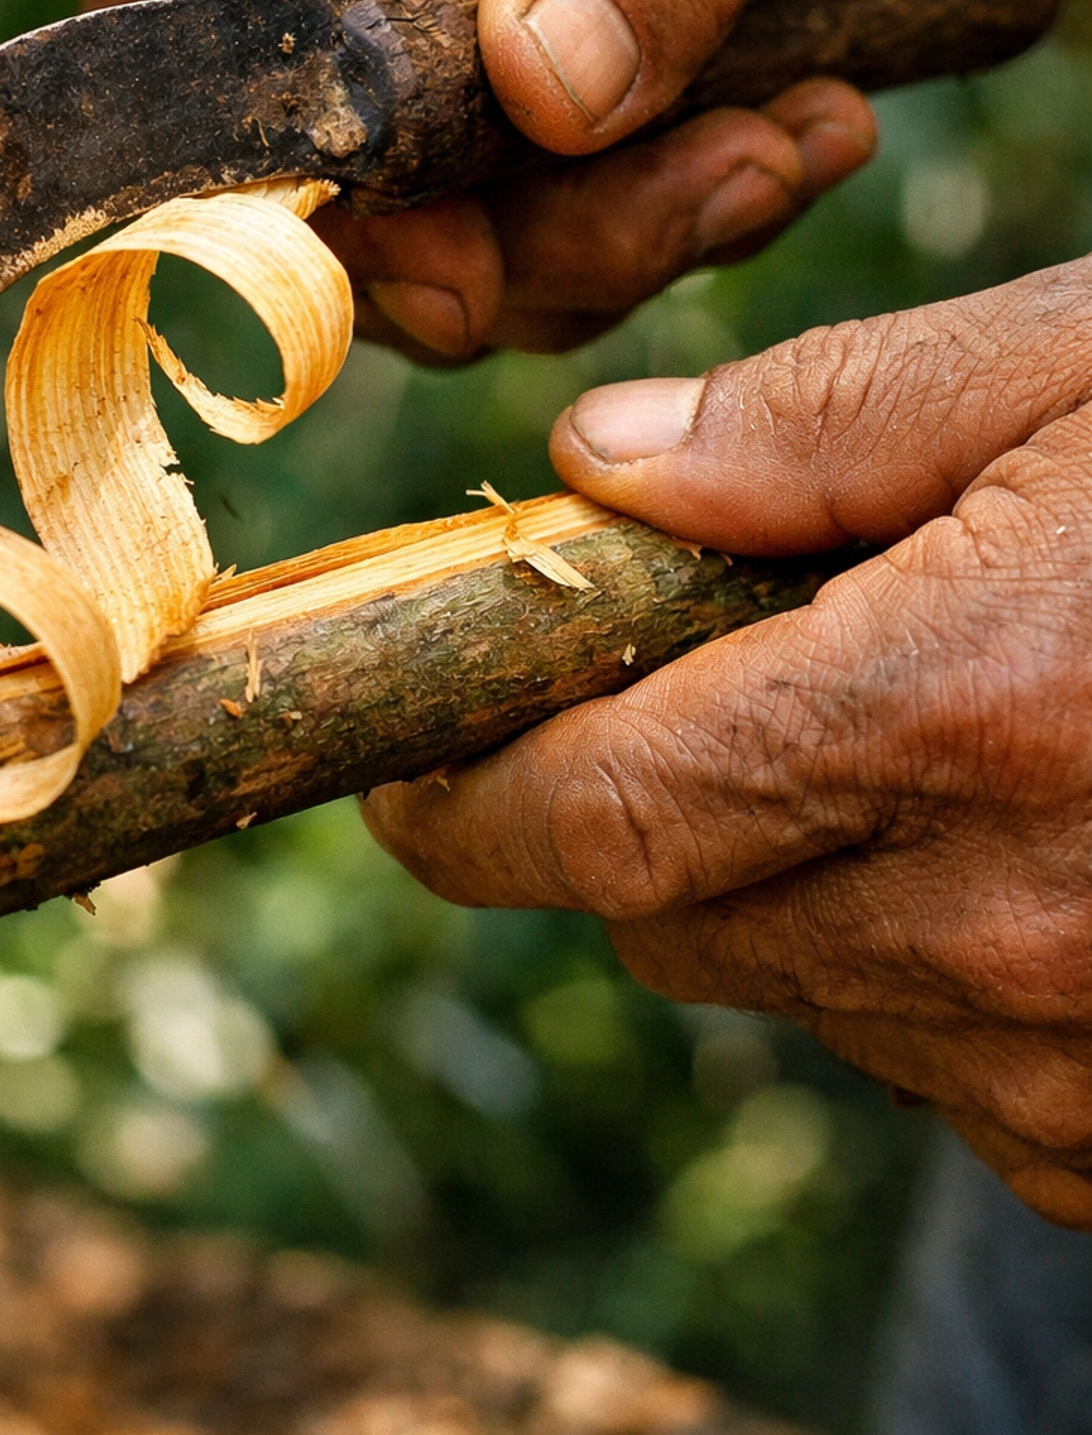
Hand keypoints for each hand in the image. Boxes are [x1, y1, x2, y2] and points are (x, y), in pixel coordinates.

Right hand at [79, 0, 914, 355]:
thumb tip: (540, 88)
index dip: (337, 155)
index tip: (488, 268)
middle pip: (257, 94)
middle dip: (481, 228)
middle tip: (732, 182)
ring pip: (268, 148)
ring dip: (503, 230)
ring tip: (728, 148)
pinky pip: (292, 136)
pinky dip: (463, 202)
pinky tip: (623, 146)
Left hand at [361, 261, 1091, 1226]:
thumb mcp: (1078, 368)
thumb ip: (823, 421)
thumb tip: (598, 473)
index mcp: (962, 713)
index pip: (598, 815)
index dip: (465, 800)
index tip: (410, 768)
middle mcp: (1014, 925)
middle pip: (672, 917)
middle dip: (623, 808)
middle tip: (669, 682)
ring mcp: (1090, 1056)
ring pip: (801, 991)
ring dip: (780, 875)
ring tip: (896, 724)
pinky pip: (943, 1066)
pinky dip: (914, 954)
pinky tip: (1010, 828)